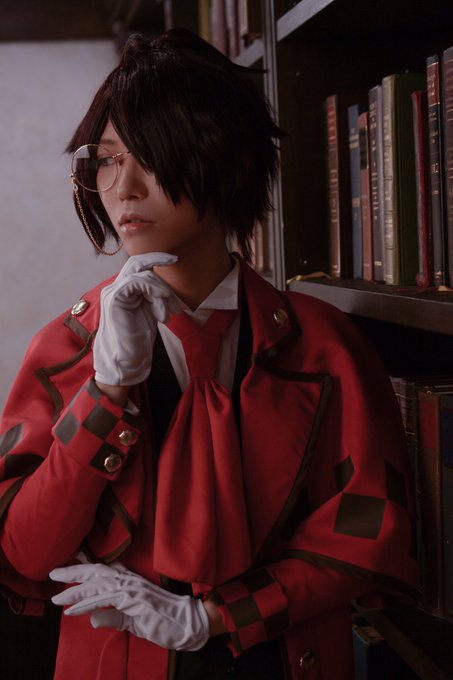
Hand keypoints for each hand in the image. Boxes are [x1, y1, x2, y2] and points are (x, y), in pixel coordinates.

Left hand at [49, 561, 209, 650]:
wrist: (188, 624)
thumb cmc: (164, 621)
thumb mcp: (133, 621)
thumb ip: (113, 618)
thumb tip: (92, 619)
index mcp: (130, 582)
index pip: (105, 568)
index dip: (87, 561)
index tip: (71, 556)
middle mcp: (129, 581)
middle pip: (96, 571)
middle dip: (74, 570)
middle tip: (53, 571)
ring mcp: (131, 589)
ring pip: (97, 584)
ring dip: (74, 590)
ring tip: (56, 597)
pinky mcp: (133, 602)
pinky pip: (104, 602)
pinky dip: (85, 605)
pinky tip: (71, 611)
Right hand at [93, 252, 179, 385]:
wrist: (127, 362)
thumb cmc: (138, 342)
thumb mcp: (150, 313)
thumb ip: (153, 297)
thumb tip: (165, 288)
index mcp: (124, 291)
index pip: (137, 266)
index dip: (154, 258)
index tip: (174, 259)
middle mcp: (116, 289)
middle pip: (136, 263)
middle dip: (157, 259)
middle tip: (175, 260)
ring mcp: (113, 293)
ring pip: (142, 275)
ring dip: (162, 292)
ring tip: (167, 314)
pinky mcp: (114, 299)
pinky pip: (137, 282)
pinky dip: (153, 291)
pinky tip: (161, 308)